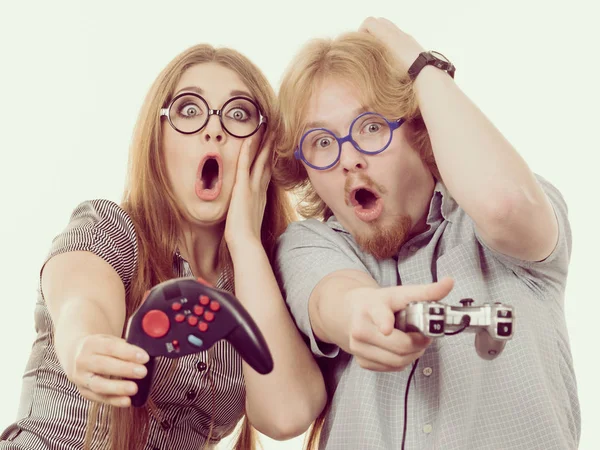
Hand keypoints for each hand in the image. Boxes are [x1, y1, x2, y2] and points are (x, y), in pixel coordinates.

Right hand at [67, 334, 149, 406]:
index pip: (110, 347)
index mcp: (91, 343)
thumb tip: (144, 356)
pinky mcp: (84, 391)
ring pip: (99, 385)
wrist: (75, 356)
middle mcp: (83, 361)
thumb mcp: (109, 340)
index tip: (144, 357)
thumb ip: (125, 346)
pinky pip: (99, 398)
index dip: (128, 353)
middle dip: (125, 369)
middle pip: (103, 365)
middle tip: (143, 372)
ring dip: (118, 388)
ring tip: (134, 389)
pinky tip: (127, 401)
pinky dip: (114, 401)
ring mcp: (81, 378)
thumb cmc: (100, 348)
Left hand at [224, 135, 271, 251]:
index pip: (265, 172)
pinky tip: (250, 138)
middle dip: (269, 147)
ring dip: (262, 143)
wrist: (246, 243)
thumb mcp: (250, 221)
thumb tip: (250, 212)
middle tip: (274, 131)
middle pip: (266, 162)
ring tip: (266, 128)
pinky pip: (244, 165)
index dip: (269, 158)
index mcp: (260, 196)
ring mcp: (252, 187)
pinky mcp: (243, 188)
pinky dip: (247, 151)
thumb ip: (251, 213)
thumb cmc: (246, 237)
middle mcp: (259, 189)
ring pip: (259, 160)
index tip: (272, 147)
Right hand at [346, 277, 452, 370]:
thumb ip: (426, 292)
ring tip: (414, 342)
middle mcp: (360, 328)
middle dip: (418, 343)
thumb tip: (449, 282)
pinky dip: (402, 361)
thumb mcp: (401, 293)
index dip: (384, 322)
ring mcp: (358, 347)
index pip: (379, 316)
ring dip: (413, 354)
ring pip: (397, 361)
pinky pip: (391, 369)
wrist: (352, 311)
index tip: (387, 328)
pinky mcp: (361, 362)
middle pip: (399, 346)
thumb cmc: (380, 303)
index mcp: (371, 306)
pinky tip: (401, 349)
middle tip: (424, 336)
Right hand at [358, 17, 424, 74]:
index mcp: (386, 35)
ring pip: (388, 27)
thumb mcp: (381, 64)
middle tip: (369, 46)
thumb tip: (362, 52)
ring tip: (380, 51)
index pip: (369, 22)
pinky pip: (397, 34)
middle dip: (372, 31)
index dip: (361, 31)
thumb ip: (371, 53)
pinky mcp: (410, 41)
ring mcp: (404, 35)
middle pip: (379, 21)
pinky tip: (392, 54)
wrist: (424, 71)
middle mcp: (395, 32)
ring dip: (382, 36)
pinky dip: (391, 40)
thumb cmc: (402, 70)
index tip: (361, 44)